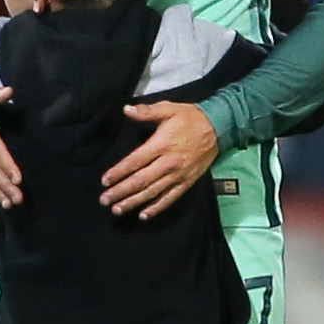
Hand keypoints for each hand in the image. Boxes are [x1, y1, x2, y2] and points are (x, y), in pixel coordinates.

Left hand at [103, 101, 219, 218]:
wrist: (219, 127)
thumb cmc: (190, 117)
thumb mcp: (168, 109)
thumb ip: (146, 111)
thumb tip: (126, 109)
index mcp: (162, 144)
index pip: (135, 161)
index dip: (119, 172)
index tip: (105, 180)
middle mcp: (169, 163)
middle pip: (141, 181)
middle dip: (121, 191)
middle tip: (104, 200)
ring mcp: (179, 175)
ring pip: (153, 192)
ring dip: (134, 202)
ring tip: (117, 209)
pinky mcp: (187, 182)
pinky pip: (170, 198)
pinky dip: (157, 208)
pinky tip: (143, 215)